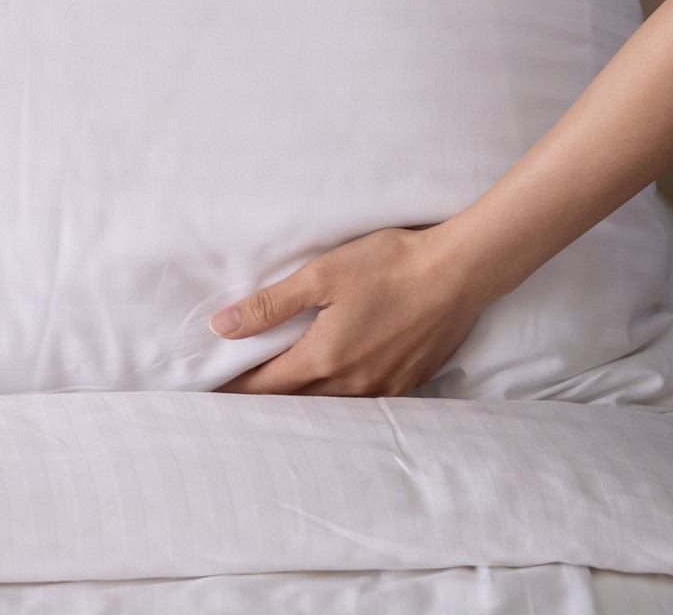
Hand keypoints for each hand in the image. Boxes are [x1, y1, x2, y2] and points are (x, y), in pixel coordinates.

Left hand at [210, 226, 491, 396]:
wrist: (460, 271)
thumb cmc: (389, 266)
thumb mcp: (320, 276)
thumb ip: (269, 306)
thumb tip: (222, 327)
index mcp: (325, 359)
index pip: (265, 386)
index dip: (235, 389)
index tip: (211, 391)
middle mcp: (354, 384)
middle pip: (295, 402)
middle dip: (265, 399)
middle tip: (236, 394)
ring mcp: (385, 387)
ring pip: (330, 405)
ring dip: (302, 401)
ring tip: (279, 391)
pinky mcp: (409, 381)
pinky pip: (363, 401)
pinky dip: (339, 397)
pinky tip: (333, 384)